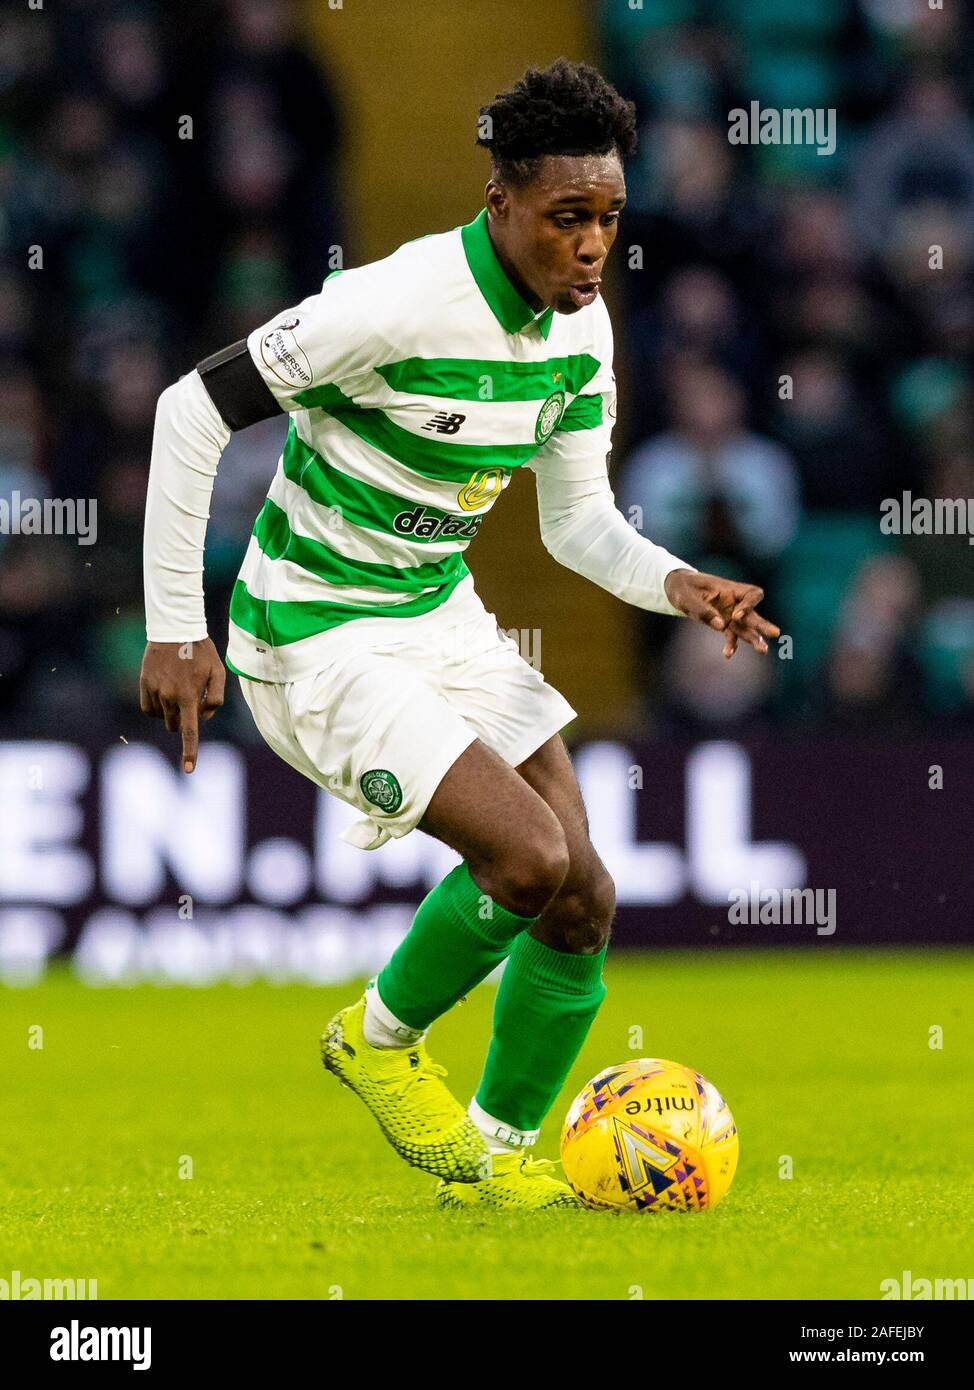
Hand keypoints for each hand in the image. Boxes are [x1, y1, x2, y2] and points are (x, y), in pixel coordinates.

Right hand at [139, 638, 225, 771]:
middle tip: (191, 699)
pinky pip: (149, 709)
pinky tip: (165, 691)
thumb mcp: (218, 673)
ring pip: (162, 718)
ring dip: (171, 712)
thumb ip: (215, 700)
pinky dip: (157, 707)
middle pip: (175, 726)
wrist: (175, 630)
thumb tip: (203, 718)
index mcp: (188, 696)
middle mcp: (169, 697)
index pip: (189, 731)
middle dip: (184, 721)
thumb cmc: (201, 652)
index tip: (188, 770)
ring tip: (179, 687)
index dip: (189, 752)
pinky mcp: (144, 685)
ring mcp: (154, 691)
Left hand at [663, 569, 779, 657]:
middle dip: (762, 624)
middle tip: (776, 634)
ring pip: (746, 628)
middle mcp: (734, 602)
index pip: (752, 594)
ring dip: (753, 639)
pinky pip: (731, 636)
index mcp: (729, 589)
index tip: (736, 616)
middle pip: (753, 613)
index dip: (749, 605)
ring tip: (763, 651)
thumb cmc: (683, 588)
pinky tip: (728, 655)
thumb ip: (702, 610)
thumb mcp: (686, 597)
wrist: (677, 589)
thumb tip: (721, 626)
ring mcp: (730, 614)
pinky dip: (730, 645)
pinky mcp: (723, 624)